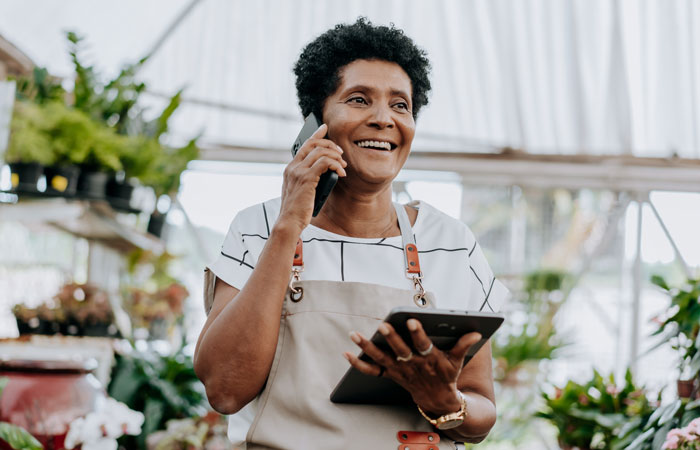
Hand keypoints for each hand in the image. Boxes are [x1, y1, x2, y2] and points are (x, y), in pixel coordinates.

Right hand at [278, 123, 346, 232]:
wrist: (289, 222)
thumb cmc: (297, 210)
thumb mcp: (301, 191)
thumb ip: (308, 179)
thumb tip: (325, 171)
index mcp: (290, 168)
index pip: (303, 144)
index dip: (315, 134)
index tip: (325, 128)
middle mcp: (293, 167)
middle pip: (313, 144)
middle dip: (330, 145)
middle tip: (341, 154)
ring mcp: (298, 172)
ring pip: (320, 152)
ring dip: (336, 156)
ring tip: (343, 166)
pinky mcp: (306, 179)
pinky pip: (325, 163)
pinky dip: (336, 165)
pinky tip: (341, 172)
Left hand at [344, 319, 481, 414]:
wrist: (438, 400)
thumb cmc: (447, 374)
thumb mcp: (457, 361)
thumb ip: (463, 345)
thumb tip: (476, 332)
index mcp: (429, 359)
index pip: (423, 345)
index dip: (418, 334)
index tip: (413, 321)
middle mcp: (412, 364)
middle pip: (400, 351)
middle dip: (391, 338)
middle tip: (383, 325)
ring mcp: (399, 370)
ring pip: (381, 359)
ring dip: (367, 347)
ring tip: (355, 334)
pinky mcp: (390, 375)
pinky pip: (372, 371)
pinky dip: (358, 364)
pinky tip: (346, 353)